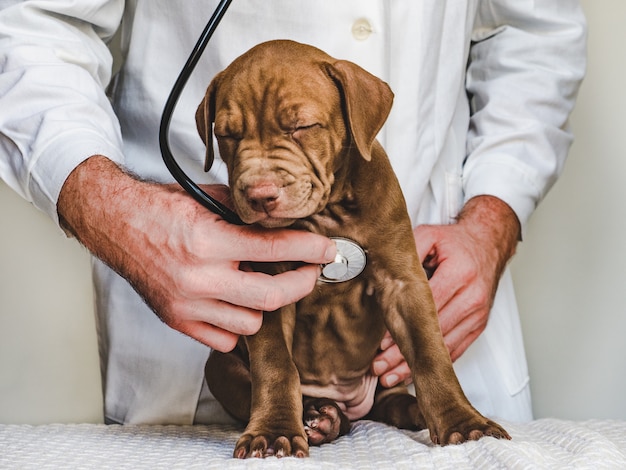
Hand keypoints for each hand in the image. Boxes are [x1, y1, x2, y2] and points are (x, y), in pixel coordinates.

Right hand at [57, 156, 335, 351]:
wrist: (115, 223)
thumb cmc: (160, 208)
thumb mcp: (208, 199)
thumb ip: (247, 216)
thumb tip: (287, 225)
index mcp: (209, 242)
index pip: (275, 249)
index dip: (310, 249)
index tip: (327, 250)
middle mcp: (199, 278)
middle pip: (272, 297)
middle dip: (303, 283)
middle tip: (311, 271)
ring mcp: (187, 305)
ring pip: (251, 324)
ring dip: (265, 306)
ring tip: (262, 284)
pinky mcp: (177, 320)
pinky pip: (224, 339)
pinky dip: (237, 325)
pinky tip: (235, 303)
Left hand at [372, 195, 519, 385]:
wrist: (488, 243)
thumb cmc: (455, 242)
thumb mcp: (430, 236)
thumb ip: (407, 253)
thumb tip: (380, 276)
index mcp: (460, 274)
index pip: (427, 308)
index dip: (404, 327)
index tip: (381, 343)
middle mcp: (472, 298)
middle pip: (434, 333)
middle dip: (405, 353)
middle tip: (380, 368)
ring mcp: (478, 314)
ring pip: (444, 346)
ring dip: (418, 364)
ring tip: (390, 377)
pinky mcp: (479, 324)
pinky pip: (456, 348)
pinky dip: (435, 362)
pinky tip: (415, 373)